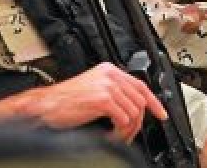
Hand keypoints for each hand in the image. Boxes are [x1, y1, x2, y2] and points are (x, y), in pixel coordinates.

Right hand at [16, 62, 167, 142]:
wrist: (45, 105)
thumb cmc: (64, 101)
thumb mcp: (93, 89)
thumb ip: (113, 91)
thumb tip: (133, 105)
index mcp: (109, 70)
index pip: (140, 85)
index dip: (154, 101)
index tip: (161, 113)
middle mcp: (110, 75)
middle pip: (140, 99)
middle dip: (139, 120)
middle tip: (132, 132)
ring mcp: (107, 86)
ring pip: (133, 112)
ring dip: (128, 128)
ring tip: (117, 135)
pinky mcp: (102, 99)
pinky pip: (123, 119)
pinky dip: (119, 131)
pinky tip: (110, 134)